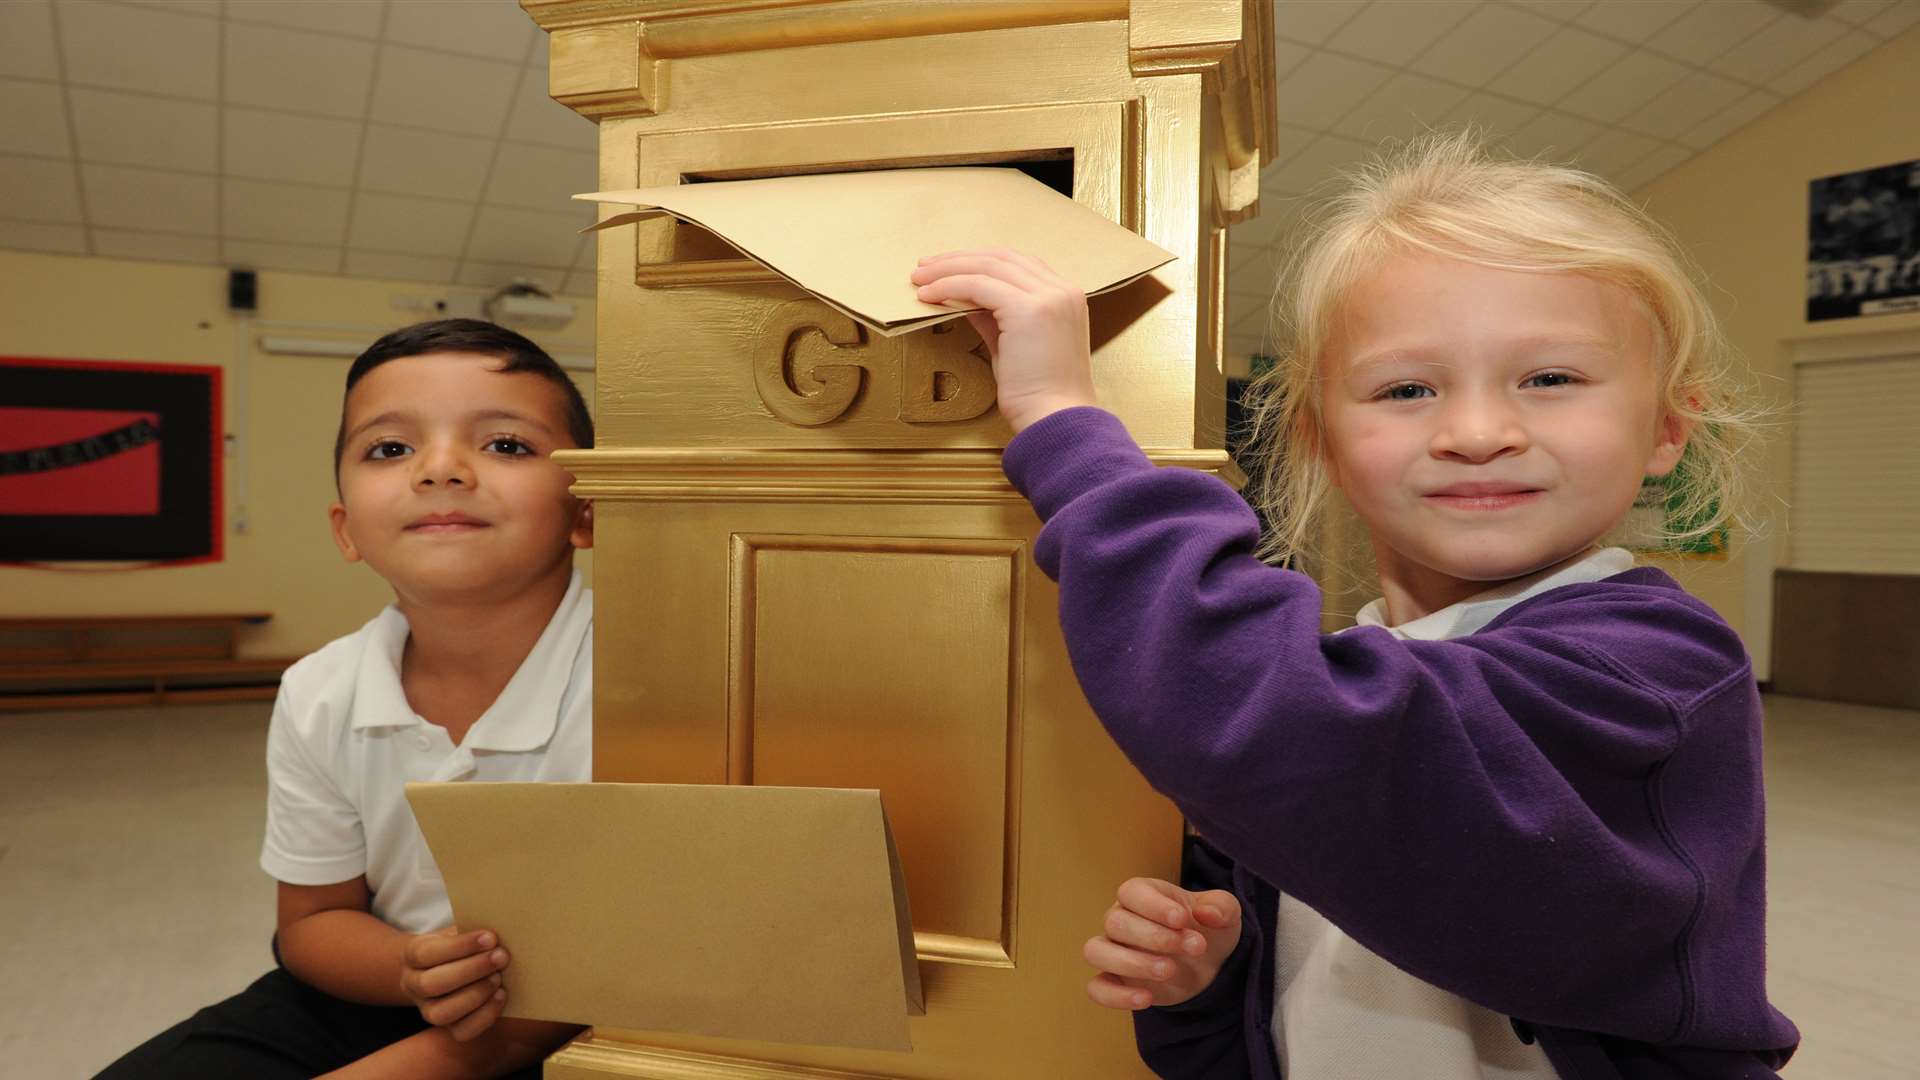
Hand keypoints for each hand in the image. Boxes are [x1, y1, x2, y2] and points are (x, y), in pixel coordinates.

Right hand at [399, 926, 509, 1041]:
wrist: (453, 967)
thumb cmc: (462, 945)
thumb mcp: (461, 931)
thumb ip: (472, 931)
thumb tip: (496, 936)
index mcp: (412, 955)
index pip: (428, 953)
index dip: (460, 947)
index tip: (490, 938)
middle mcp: (413, 985)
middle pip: (432, 984)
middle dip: (471, 970)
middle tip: (502, 957)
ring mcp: (427, 1010)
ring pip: (441, 1013)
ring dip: (475, 995)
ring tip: (498, 978)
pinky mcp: (447, 1028)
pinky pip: (461, 1031)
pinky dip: (484, 1015)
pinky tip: (502, 995)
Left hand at [909, 248, 1094, 431]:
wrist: (1057, 422)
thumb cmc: (1038, 396)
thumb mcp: (1013, 346)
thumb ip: (994, 319)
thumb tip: (966, 301)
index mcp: (1066, 298)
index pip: (1018, 264)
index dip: (979, 261)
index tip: (948, 268)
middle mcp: (1062, 291)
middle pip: (1002, 257)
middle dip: (959, 259)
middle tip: (925, 267)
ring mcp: (1049, 298)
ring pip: (988, 266)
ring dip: (948, 269)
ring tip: (920, 278)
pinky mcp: (1029, 310)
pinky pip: (978, 285)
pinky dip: (950, 286)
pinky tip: (930, 295)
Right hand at [1084, 877, 1240, 1009]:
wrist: (1209, 966)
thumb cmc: (1208, 930)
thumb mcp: (1225, 914)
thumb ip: (1221, 907)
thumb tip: (1207, 913)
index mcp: (1143, 895)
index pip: (1131, 892)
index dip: (1153, 905)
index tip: (1182, 920)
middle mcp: (1121, 919)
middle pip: (1115, 922)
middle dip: (1155, 937)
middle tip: (1194, 947)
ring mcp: (1114, 950)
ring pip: (1097, 951)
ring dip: (1132, 963)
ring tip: (1169, 970)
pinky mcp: (1115, 981)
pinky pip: (1097, 988)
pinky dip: (1116, 996)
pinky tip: (1147, 999)